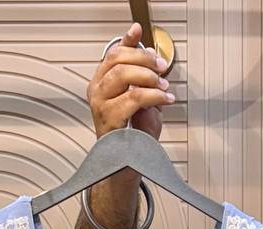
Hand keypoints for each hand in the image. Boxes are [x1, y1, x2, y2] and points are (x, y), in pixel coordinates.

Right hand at [87, 22, 173, 144]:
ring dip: (148, 77)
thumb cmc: (134, 136)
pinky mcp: (110, 119)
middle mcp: (97, 91)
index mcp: (102, 82)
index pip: (113, 53)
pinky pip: (134, 98)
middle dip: (144, 59)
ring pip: (123, 75)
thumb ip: (143, 77)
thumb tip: (149, 53)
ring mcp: (101, 104)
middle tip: (161, 67)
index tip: (139, 31)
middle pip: (118, 60)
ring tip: (163, 85)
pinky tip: (165, 98)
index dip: (128, 41)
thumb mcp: (141, 100)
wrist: (128, 163)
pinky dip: (154, 96)